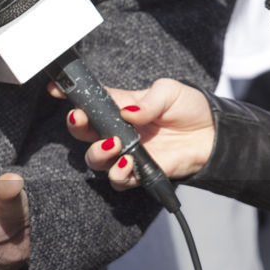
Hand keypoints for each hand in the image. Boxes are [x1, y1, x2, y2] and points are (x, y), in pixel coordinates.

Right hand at [54, 78, 215, 190]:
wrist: (213, 136)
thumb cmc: (189, 109)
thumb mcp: (169, 92)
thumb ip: (147, 100)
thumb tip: (128, 112)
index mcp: (119, 107)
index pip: (89, 101)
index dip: (70, 95)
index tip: (56, 90)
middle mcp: (117, 131)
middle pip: (83, 132)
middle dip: (76, 126)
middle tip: (81, 120)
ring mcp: (125, 153)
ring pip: (94, 158)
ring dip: (98, 152)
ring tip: (115, 145)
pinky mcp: (137, 173)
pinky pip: (117, 179)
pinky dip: (118, 173)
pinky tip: (129, 163)